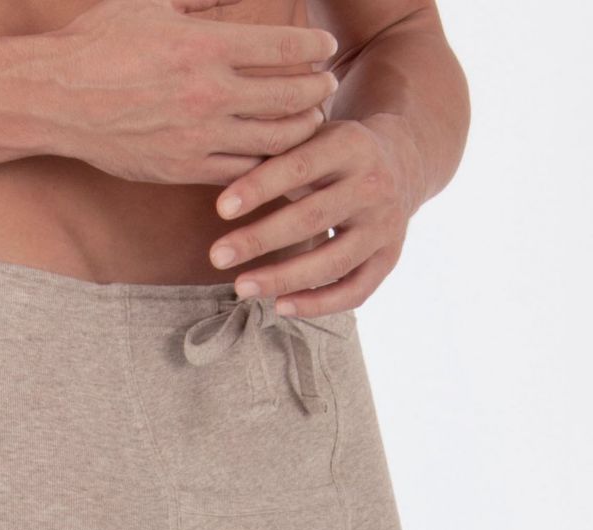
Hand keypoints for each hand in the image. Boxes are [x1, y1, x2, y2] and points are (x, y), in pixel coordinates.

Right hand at [47, 0, 338, 184]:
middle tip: (326, 85)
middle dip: (318, 90)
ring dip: (300, 130)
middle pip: (290, 96)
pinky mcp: (184, 169)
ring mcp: (198, 136)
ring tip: (308, 120)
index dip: (314, 48)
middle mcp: (208, 93)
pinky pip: (241, 172)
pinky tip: (274, 156)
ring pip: (273, 141)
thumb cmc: (99, 44)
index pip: (284, 46)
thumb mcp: (152, 4)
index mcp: (205, 45)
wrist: (57, 100)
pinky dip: (265, 166)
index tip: (325, 49)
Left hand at [208, 112, 427, 313]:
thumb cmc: (333, 151)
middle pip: (312, 218)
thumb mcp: (312, 135)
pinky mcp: (389, 258)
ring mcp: (385, 226)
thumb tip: (215, 163)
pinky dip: (319, 304)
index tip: (220, 208)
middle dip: (260, 239)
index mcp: (352, 145)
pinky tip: (280, 307)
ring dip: (283, 279)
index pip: (300, 167)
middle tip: (216, 256)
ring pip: (332, 261)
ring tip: (240, 288)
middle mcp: (374, 186)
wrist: (401, 161)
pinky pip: (355, 291)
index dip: (259, 188)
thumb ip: (276, 149)